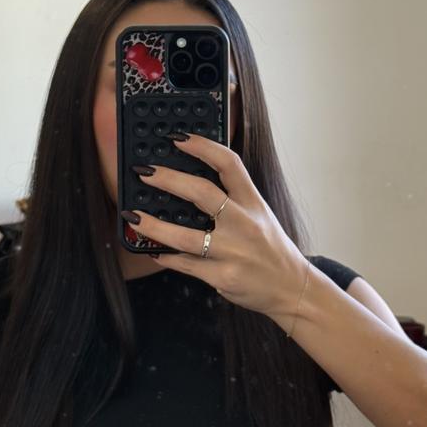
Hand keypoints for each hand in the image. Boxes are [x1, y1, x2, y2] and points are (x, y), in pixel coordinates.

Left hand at [121, 133, 308, 318]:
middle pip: (202, 193)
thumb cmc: (271, 249)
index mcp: (253, 203)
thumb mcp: (260, 216)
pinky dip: (166, 257)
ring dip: (154, 226)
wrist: (292, 288)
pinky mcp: (223, 277)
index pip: (229, 164)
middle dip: (168, 179)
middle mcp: (244, 224)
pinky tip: (152, 251)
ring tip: (133, 217)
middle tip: (144, 172)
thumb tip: (191, 184)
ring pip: (184, 237)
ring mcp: (233, 252)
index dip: (202, 147)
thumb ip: (233, 199)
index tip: (177, 138)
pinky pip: (186, 264)